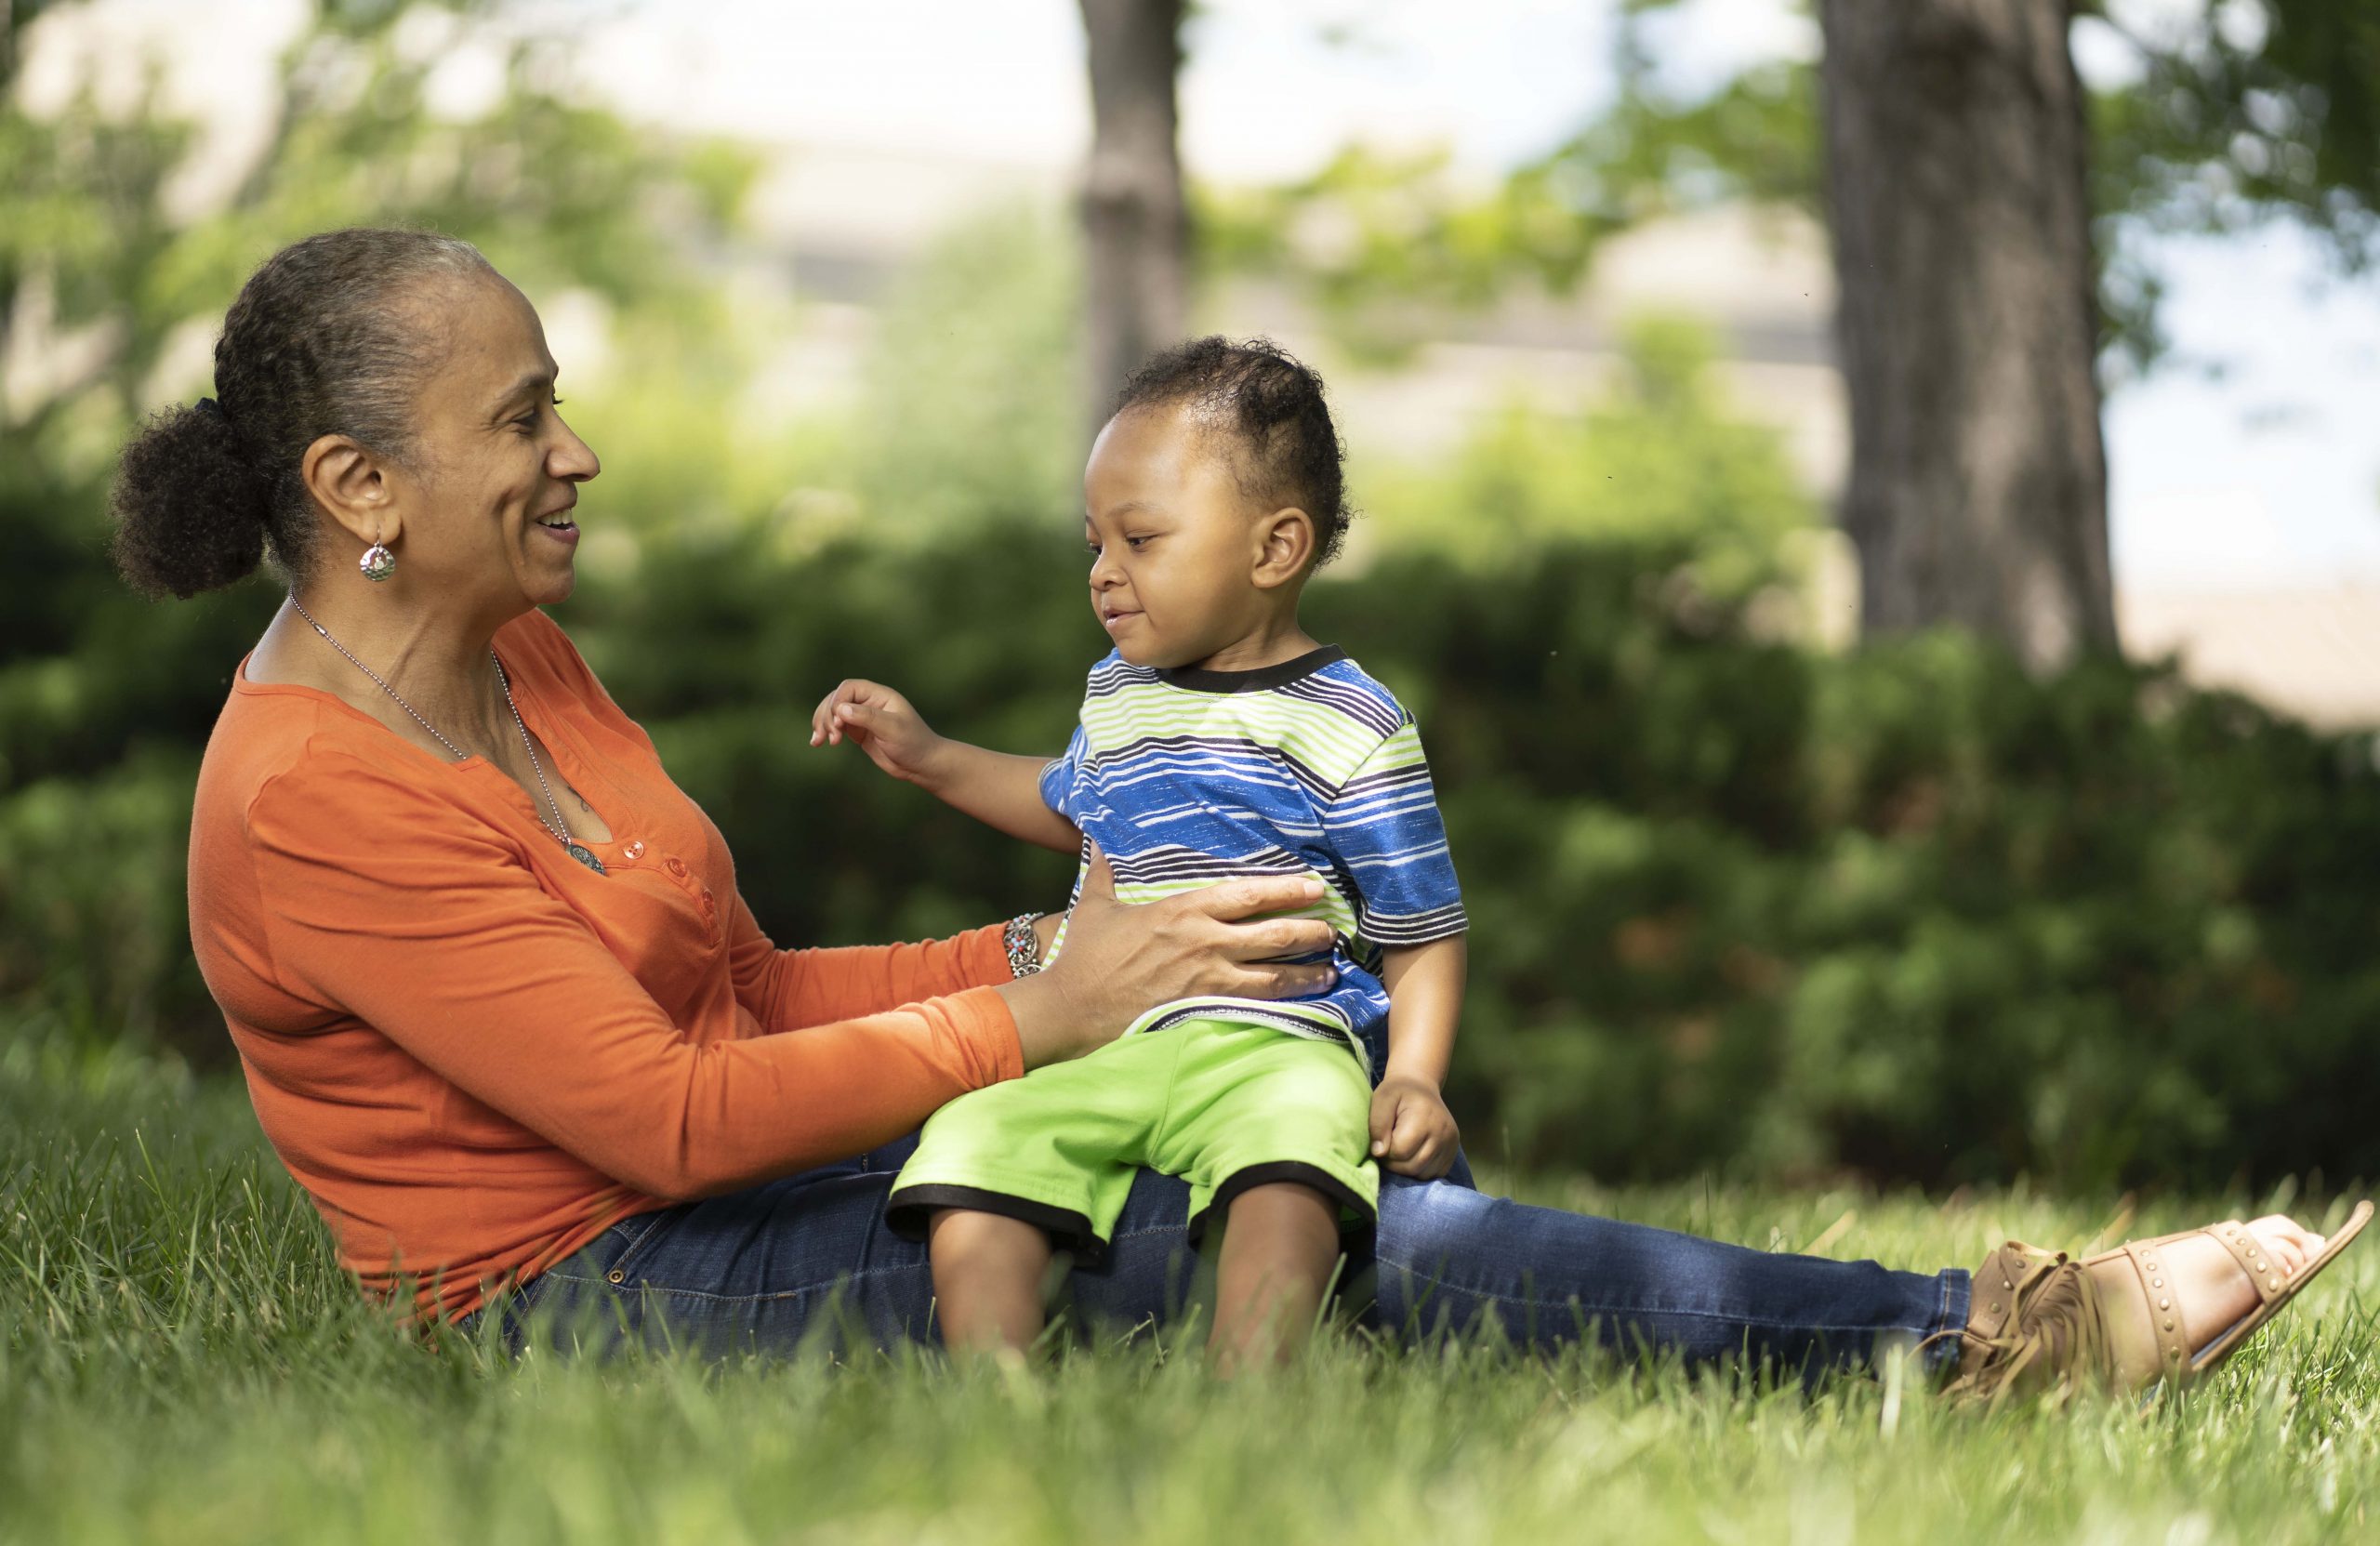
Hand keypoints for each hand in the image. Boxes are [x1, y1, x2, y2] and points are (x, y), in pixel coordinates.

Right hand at [809, 679, 945, 785]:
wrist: (922, 765)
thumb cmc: (914, 743)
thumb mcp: (893, 729)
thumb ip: (868, 717)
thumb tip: (841, 709)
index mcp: (880, 695)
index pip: (849, 688)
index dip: (838, 702)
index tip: (838, 723)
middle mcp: (869, 703)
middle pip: (836, 699)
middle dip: (827, 715)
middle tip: (830, 737)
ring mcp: (863, 717)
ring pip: (833, 712)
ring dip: (822, 724)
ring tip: (819, 742)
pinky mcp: (859, 732)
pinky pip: (836, 727)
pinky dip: (825, 733)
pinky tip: (817, 743)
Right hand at [997, 846, 1340, 1067]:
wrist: (1071, 1008)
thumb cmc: (1084, 959)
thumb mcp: (1095, 907)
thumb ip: (1105, 873)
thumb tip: (1098, 844)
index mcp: (1183, 911)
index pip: (1247, 893)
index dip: (1285, 889)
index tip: (1313, 885)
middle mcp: (1203, 942)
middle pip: (1273, 934)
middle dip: (1310, 930)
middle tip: (1334, 929)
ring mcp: (1207, 980)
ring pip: (1274, 975)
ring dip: (1308, 973)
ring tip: (1331, 970)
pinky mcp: (1204, 1012)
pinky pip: (1257, 1008)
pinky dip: (1285, 1006)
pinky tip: (1305, 1007)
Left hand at [1368, 1074, 1458, 1178]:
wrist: (1420, 1088)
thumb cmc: (1398, 1093)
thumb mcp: (1382, 1099)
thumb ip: (1378, 1124)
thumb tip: (1379, 1152)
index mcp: (1425, 1117)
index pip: (1400, 1152)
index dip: (1385, 1151)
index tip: (1382, 1139)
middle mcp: (1443, 1132)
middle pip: (1412, 1166)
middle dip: (1395, 1163)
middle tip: (1388, 1147)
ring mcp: (1450, 1144)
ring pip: (1423, 1173)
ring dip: (1406, 1168)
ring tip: (1400, 1150)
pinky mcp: (1452, 1152)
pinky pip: (1434, 1173)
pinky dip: (1420, 1170)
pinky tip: (1413, 1154)